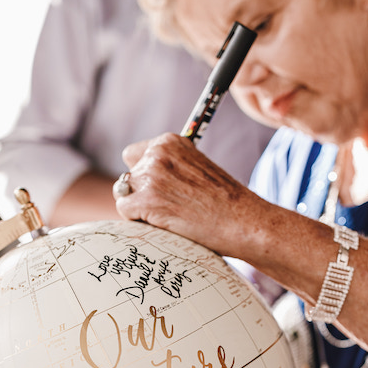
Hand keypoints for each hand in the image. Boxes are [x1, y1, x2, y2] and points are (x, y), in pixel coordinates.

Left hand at [116, 133, 264, 257]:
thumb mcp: (198, 168)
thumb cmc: (225, 202)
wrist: (244, 220)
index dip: (144, 177)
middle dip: (141, 195)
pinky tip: (165, 224)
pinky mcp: (146, 200)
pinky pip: (125, 212)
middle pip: (127, 178)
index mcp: (169, 142)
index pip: (133, 155)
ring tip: (170, 217)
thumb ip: (171, 167)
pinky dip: (140, 222)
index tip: (163, 190)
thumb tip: (143, 180)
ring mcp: (150, 176)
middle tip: (171, 208)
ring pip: (124, 195)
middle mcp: (157, 154)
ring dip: (140, 210)